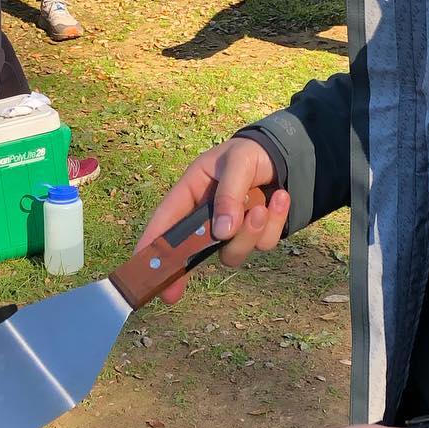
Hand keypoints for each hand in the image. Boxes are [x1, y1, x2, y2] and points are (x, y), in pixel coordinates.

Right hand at [134, 135, 289, 303]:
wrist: (284, 155)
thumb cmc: (249, 153)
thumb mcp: (237, 162)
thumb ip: (228, 195)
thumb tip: (222, 234)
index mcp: (191, 192)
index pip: (165, 221)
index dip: (151, 246)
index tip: (144, 272)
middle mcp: (207, 216)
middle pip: (197, 249)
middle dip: (194, 264)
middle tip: (191, 274)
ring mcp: (232, 229)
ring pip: (233, 251)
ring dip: (249, 232)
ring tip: (262, 205)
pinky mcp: (255, 235)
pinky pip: (264, 243)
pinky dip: (275, 221)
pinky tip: (280, 197)